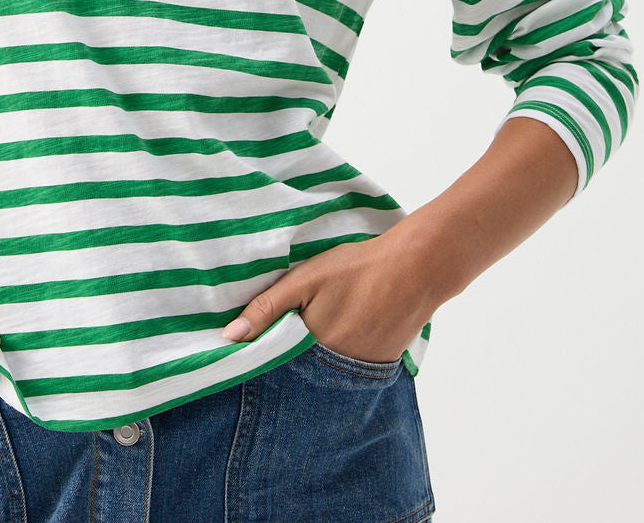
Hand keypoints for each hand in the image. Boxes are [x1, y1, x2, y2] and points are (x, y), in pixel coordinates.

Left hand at [220, 234, 436, 363]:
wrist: (414, 270)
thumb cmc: (356, 268)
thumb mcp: (305, 279)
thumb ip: (267, 307)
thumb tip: (229, 336)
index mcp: (311, 348)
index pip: (275, 365)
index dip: (262, 354)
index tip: (248, 347)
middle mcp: (334, 371)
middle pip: (299, 374)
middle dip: (287, 360)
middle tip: (289, 332)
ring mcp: (360, 374)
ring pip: (325, 375)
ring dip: (315, 361)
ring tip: (322, 327)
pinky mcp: (379, 370)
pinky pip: (350, 373)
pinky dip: (341, 360)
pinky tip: (346, 331)